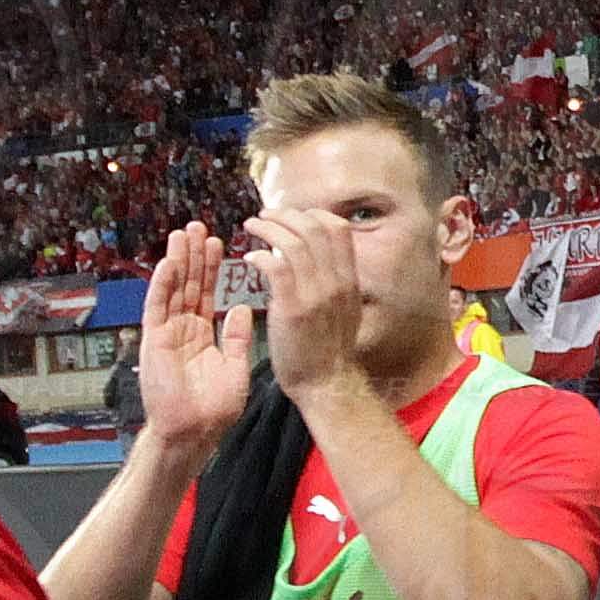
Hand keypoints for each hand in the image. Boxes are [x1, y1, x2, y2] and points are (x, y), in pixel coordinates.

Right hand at [138, 225, 256, 455]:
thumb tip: (242, 309)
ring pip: (172, 289)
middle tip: (199, 226)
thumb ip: (237, 338)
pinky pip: (158, 306)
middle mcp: (183, 329)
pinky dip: (163, 283)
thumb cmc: (214, 408)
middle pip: (189, 284)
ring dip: (178, 260)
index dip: (212, 269)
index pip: (207, 293)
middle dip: (194, 256)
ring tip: (184, 233)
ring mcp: (168, 333)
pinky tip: (170, 261)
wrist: (194, 431)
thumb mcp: (236, 367)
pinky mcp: (155, 340)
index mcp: (203, 334)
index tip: (219, 243)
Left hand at [247, 208, 367, 410]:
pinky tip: (249, 258)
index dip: (312, 215)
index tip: (291, 217)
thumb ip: (334, 281)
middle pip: (314, 227)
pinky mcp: (293, 309)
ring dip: (268, 228)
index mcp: (349, 279)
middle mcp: (337, 282)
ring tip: (252, 226)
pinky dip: (260, 255)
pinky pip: (276, 267)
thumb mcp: (344, 309)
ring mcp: (316, 294)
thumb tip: (319, 256)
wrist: (327, 385)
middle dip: (285, 214)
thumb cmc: (328, 350)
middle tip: (265, 216)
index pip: (337, 229)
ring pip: (293, 242)